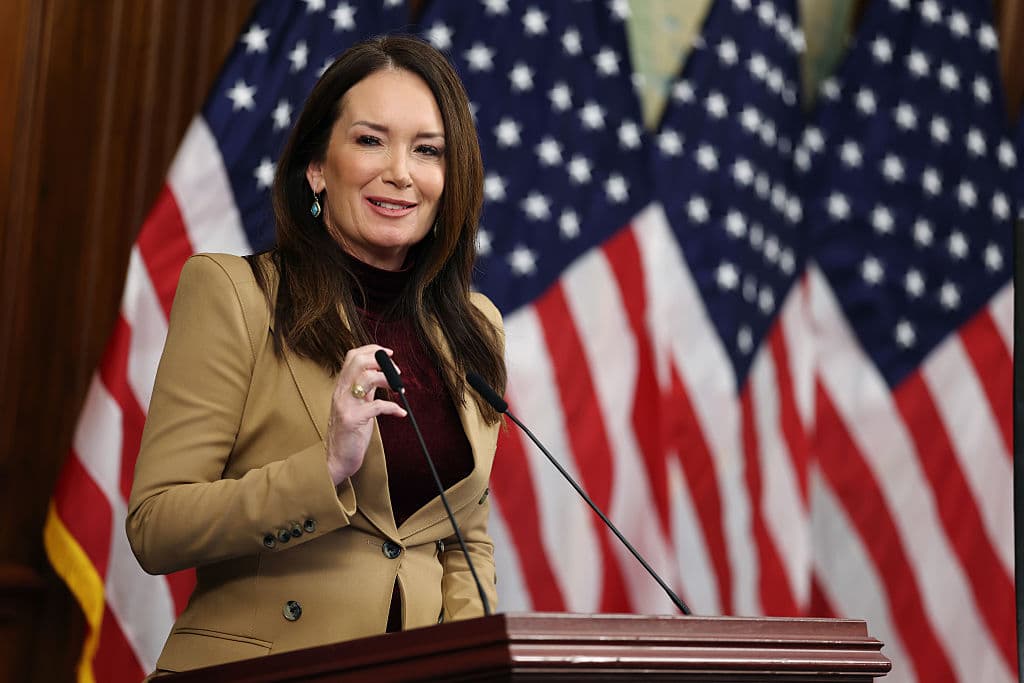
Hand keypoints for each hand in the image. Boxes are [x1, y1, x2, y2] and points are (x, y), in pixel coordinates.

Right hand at [325, 345, 405, 484]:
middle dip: (380, 360)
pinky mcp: (353, 420)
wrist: (336, 458)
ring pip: (366, 378)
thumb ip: (365, 390)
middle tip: (396, 371)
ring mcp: (345, 405)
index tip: (388, 353)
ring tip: (398, 388)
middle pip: (358, 361)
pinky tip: (400, 413)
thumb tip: (380, 375)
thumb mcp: (356, 405)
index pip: (353, 357)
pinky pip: (376, 406)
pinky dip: (393, 408)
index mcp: (342, 387)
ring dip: (388, 379)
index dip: (372, 350)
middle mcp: (341, 393)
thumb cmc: (348, 433)